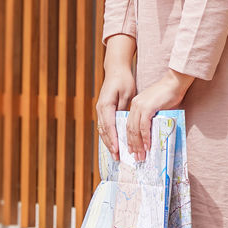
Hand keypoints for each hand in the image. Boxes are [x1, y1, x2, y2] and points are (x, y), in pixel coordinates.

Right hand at [96, 36, 137, 160]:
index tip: (118, 150)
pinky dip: (108, 136)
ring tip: (115, 154)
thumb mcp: (127, 93)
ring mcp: (100, 109)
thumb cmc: (124, 80)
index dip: (113, 139)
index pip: (109, 125)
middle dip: (110, 144)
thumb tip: (125, 123)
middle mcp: (100, 108)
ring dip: (108, 142)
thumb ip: (124, 108)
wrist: (116, 69)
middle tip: (117, 157)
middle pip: (104, 130)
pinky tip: (113, 143)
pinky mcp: (103, 110)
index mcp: (106, 105)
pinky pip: (104, 126)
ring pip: (102, 130)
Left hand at [125, 69, 193, 162]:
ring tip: (141, 155)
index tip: (131, 150)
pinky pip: (144, 126)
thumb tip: (151, 133)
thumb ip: (151, 118)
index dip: (129, 139)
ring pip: (135, 130)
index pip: (129, 125)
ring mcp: (140, 106)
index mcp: (135, 105)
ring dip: (138, 144)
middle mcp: (135, 105)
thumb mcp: (156, 107)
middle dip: (132, 145)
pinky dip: (145, 138)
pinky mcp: (147, 108)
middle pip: (130, 129)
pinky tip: (147, 146)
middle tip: (136, 157)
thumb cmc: (168, 95)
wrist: (174, 83)